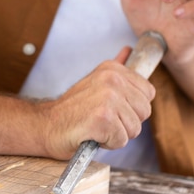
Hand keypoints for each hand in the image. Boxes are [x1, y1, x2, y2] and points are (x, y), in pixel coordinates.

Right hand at [38, 47, 155, 159]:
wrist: (46, 125)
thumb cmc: (73, 110)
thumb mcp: (95, 83)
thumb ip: (116, 68)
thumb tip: (129, 50)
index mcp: (113, 69)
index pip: (148, 93)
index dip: (132, 107)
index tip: (112, 108)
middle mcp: (112, 79)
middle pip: (145, 112)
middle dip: (127, 123)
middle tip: (104, 120)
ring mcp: (107, 97)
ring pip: (135, 128)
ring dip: (117, 135)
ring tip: (97, 127)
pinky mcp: (103, 118)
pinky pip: (122, 140)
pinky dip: (108, 143)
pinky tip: (92, 134)